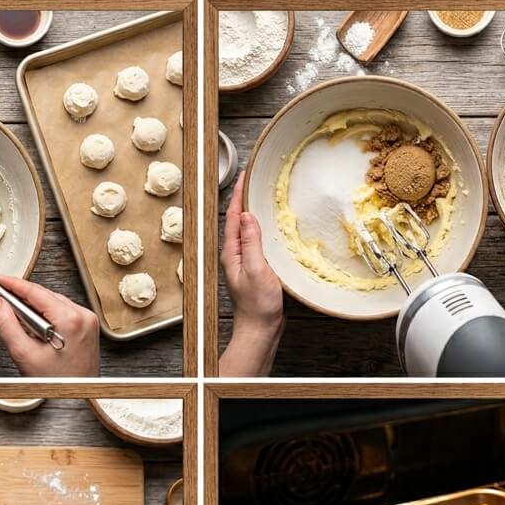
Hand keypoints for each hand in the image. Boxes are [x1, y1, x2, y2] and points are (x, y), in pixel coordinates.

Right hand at [0, 276, 99, 376]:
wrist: (78, 397)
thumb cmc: (56, 382)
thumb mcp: (24, 354)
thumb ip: (7, 326)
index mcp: (70, 320)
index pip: (37, 292)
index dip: (15, 285)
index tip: (0, 281)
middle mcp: (83, 316)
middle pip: (46, 295)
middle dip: (23, 296)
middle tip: (2, 298)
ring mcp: (89, 321)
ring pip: (55, 302)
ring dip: (35, 306)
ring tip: (18, 316)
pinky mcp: (89, 327)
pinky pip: (64, 311)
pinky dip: (48, 314)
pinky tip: (36, 325)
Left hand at [218, 172, 283, 376]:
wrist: (261, 329)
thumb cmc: (258, 303)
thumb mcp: (257, 269)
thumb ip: (251, 242)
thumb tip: (247, 215)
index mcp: (232, 252)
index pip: (233, 216)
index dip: (238, 194)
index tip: (245, 176)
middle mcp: (236, 254)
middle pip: (238, 220)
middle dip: (244, 199)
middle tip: (254, 180)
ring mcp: (246, 262)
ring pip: (248, 230)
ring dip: (254, 212)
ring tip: (262, 196)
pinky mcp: (257, 268)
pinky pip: (258, 241)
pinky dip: (263, 228)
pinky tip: (273, 227)